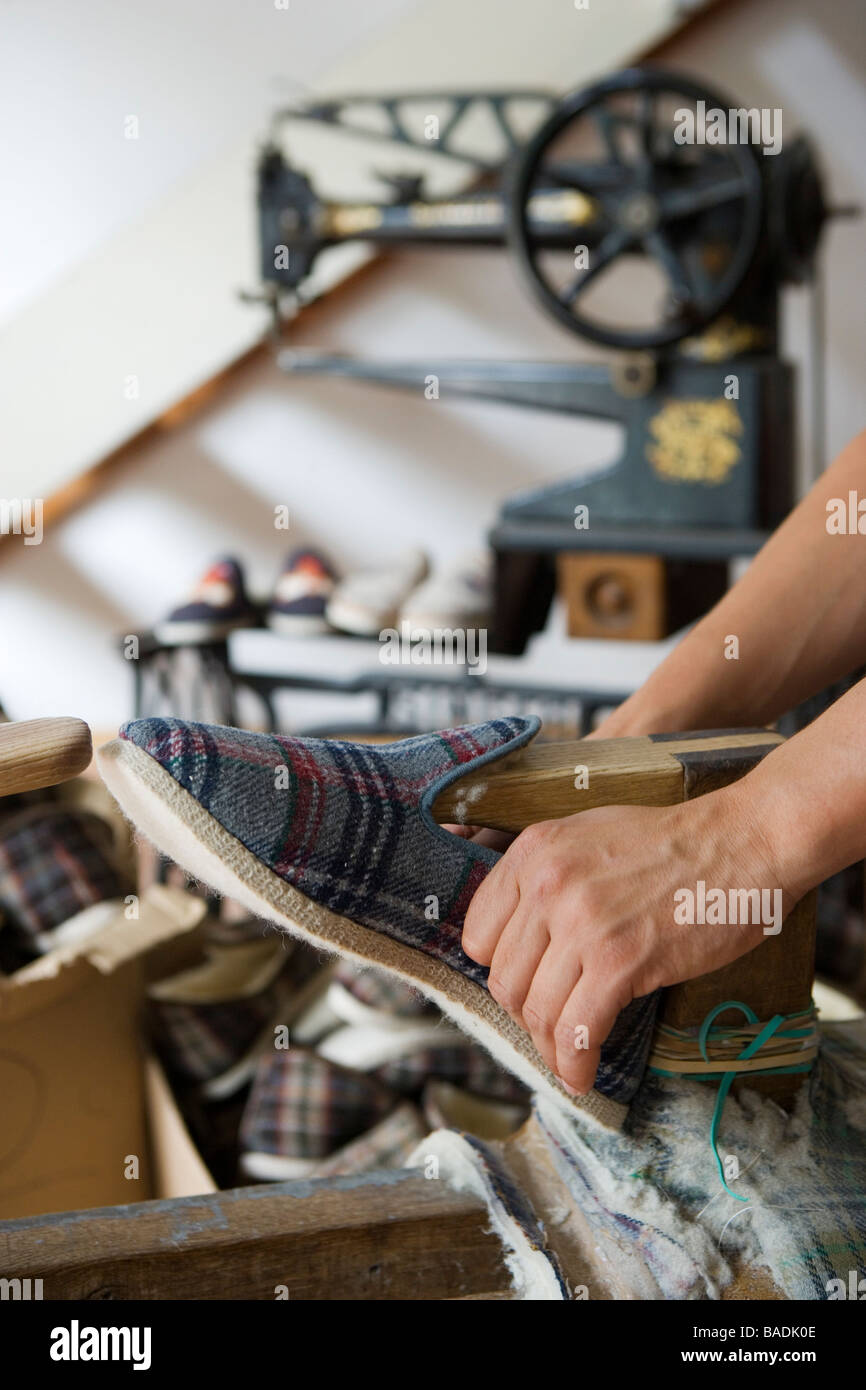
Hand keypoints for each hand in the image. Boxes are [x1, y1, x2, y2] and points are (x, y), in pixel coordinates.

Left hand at [461, 783, 792, 1094]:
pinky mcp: (619, 961)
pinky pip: (577, 1030)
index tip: (524, 985)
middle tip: (550, 1026)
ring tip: (568, 1056)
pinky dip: (575, 1063)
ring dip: (549, 1047)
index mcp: (532, 852)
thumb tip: (517, 939)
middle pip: (505, 979)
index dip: (500, 968)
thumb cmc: (670, 845)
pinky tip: (582, 1074)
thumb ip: (544, 877)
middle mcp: (547, 885)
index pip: (479, 934)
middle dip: (524, 1013)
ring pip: (537, 1011)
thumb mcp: (586, 836)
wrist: (740, 844)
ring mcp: (581, 923)